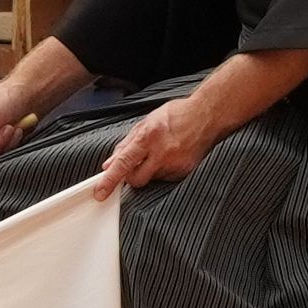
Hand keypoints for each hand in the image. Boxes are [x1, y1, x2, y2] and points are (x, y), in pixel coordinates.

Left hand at [100, 94, 230, 187]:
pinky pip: (166, 178)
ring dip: (150, 170)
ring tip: (162, 151)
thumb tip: (110, 163)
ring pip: (151, 179)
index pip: (124, 163)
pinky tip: (172, 155)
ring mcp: (175, 164)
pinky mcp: (185, 172)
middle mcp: (162, 153)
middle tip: (135, 165)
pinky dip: (164, 170)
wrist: (208, 115)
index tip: (100, 192)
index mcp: (149, 136)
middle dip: (131, 177)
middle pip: (136, 179)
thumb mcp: (146, 122)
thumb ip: (126, 144)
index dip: (110, 180)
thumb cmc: (177, 114)